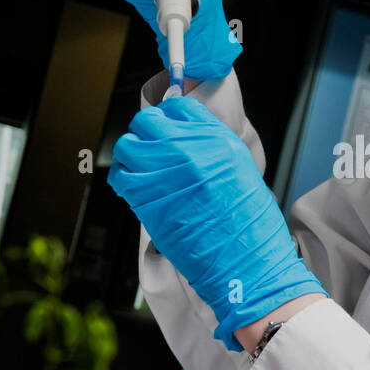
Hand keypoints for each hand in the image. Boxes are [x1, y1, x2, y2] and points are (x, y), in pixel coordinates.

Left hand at [108, 96, 326, 350]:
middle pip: (148, 120)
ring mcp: (166, 171)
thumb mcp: (241, 171)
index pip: (179, 106)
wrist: (246, 263)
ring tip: (141, 172)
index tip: (167, 131)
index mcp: (218, 139)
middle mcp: (189, 148)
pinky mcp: (147, 198)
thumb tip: (186, 142)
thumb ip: (213, 149)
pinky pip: (120, 176)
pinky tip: (136, 191)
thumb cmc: (249, 225)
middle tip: (151, 152)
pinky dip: (123, 180)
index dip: (169, 118)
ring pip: (128, 145)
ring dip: (131, 156)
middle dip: (146, 134)